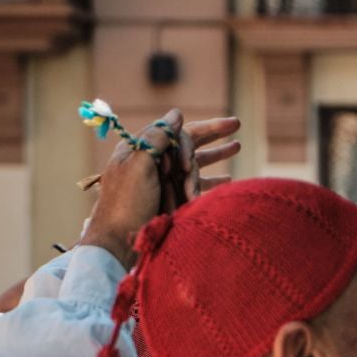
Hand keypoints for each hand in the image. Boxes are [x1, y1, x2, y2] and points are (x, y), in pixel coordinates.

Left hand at [78, 110, 242, 267]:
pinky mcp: (171, 201)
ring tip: (237, 147)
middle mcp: (154, 163)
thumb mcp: (139, 165)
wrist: (119, 242)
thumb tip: (176, 114)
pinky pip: (196, 186)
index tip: (183, 168)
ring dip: (217, 157)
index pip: (172, 134)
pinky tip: (228, 180)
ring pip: (195, 164)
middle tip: (236, 124)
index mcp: (140, 150)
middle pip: (188, 143)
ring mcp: (164, 183)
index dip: (185, 145)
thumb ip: (157, 137)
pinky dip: (212, 181)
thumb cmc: (127, 204)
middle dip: (213, 134)